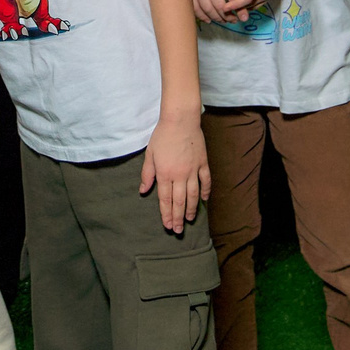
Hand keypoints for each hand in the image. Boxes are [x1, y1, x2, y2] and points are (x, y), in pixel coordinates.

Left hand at [139, 110, 209, 234]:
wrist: (180, 119)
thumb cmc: (162, 135)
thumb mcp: (150, 154)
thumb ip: (147, 174)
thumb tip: (142, 190)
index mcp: (165, 173)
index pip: (165, 199)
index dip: (166, 213)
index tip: (167, 225)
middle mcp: (180, 175)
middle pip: (180, 201)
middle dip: (178, 217)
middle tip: (178, 230)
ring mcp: (193, 170)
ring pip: (193, 195)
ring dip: (192, 209)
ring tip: (190, 220)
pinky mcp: (203, 163)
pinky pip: (206, 181)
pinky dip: (206, 191)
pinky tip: (205, 200)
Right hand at [184, 0, 242, 24]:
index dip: (240, 8)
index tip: (245, 16)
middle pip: (220, 5)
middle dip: (229, 16)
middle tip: (235, 20)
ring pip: (208, 9)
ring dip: (218, 18)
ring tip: (225, 20)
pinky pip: (195, 8)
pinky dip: (203, 16)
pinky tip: (210, 19)